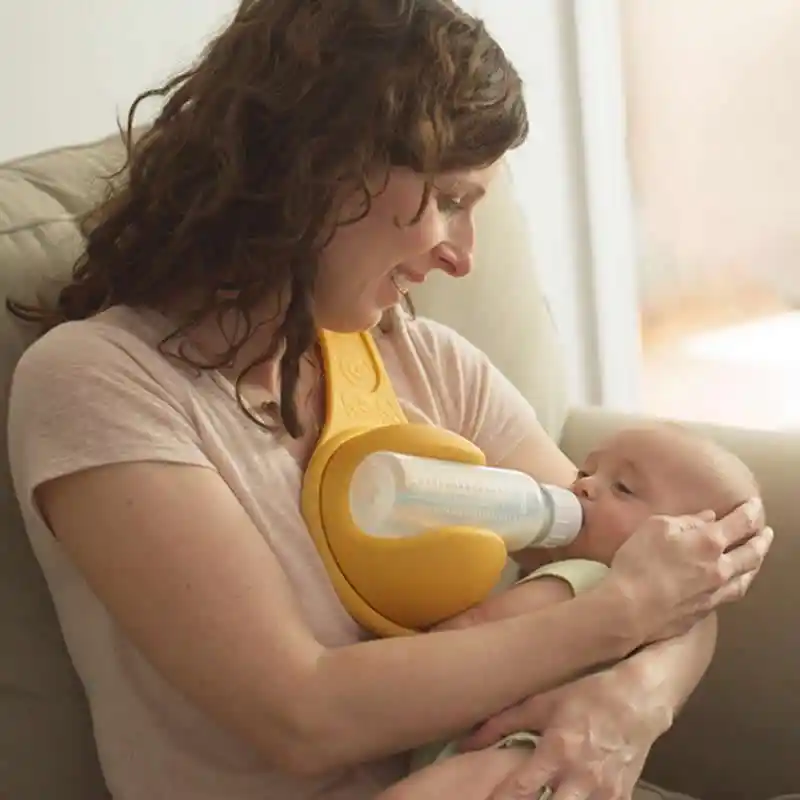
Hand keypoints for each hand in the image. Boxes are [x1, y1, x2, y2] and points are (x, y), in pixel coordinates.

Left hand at [459, 665, 667, 799]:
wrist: (640, 700)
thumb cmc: (587, 696)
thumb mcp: (542, 703)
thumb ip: (503, 723)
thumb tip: (466, 740)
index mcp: (558, 752)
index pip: (521, 791)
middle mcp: (581, 779)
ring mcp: (604, 794)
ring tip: (539, 797)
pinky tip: (564, 796)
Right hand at [606, 499, 770, 644]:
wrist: (630, 608)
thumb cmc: (639, 562)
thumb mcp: (655, 527)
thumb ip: (685, 521)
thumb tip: (707, 518)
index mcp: (709, 542)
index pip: (741, 523)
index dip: (751, 511)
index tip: (755, 504)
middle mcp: (720, 568)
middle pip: (752, 553)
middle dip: (761, 540)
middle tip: (766, 532)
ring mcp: (715, 592)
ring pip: (746, 577)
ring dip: (756, 564)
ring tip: (758, 556)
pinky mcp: (705, 611)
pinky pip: (732, 594)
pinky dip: (740, 583)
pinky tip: (735, 581)